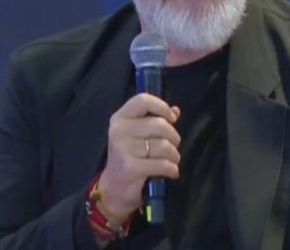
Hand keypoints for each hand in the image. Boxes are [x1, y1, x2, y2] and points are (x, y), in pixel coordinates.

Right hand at [97, 93, 180, 219]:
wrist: (114, 189)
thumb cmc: (130, 157)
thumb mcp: (138, 135)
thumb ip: (155, 120)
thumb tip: (175, 111)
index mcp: (120, 118)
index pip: (143, 100)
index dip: (162, 107)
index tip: (171, 119)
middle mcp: (119, 130)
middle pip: (160, 124)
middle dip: (174, 137)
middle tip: (172, 146)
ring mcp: (123, 149)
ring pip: (164, 146)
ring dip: (174, 156)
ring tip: (170, 161)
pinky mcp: (131, 168)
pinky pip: (163, 164)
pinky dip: (172, 169)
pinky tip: (170, 172)